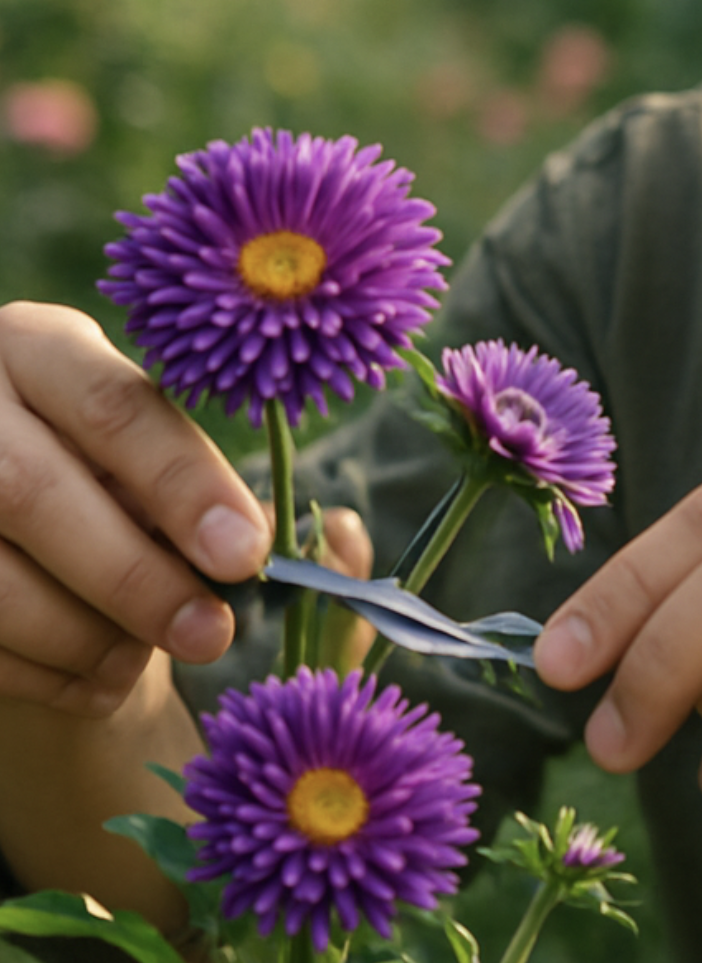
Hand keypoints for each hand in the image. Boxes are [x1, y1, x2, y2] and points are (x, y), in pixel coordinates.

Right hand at [0, 302, 269, 716]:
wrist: (7, 520)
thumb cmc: (107, 480)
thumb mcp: (158, 460)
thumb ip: (229, 496)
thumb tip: (341, 540)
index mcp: (42, 347)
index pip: (117, 408)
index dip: (184, 486)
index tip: (249, 554)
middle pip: (34, 493)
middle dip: (133, 577)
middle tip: (212, 631)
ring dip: (81, 636)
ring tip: (144, 661)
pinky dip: (40, 674)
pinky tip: (93, 682)